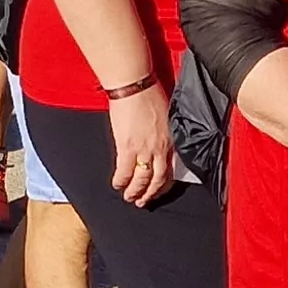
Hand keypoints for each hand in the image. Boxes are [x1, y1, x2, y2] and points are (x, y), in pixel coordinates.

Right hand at [106, 85, 174, 204]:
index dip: (163, 184)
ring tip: (129, 197)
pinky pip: (125, 171)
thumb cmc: (148, 93)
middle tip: (143, 201)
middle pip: (158, 179)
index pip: (171, 169)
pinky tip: (117, 184)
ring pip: (142, 179)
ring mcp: (145, 149)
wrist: (134, 86)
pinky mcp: (128, 147)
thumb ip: (163, 131)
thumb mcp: (165, 114)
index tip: (157, 189)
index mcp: (171, 140)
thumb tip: (157, 139)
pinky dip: (120, 180)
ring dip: (135, 191)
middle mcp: (160, 148)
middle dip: (150, 193)